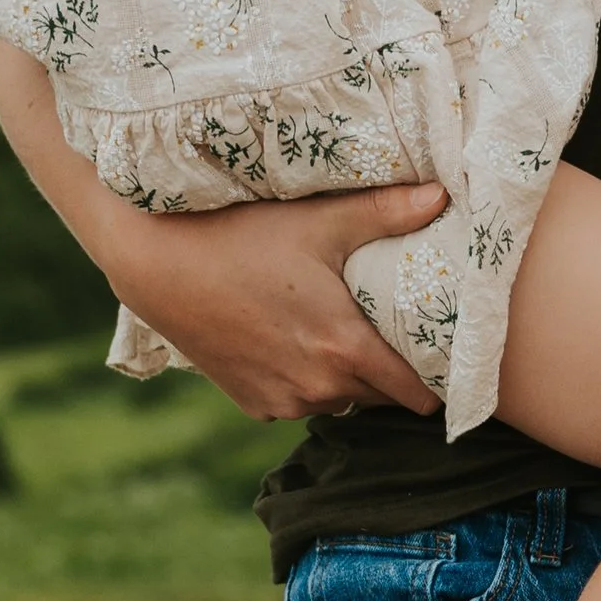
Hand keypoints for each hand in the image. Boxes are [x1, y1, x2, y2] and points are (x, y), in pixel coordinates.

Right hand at [103, 184, 450, 421]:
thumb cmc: (239, 235)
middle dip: (393, 372)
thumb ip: (384, 213)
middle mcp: (319, 386)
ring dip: (349, 377)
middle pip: (382, 397)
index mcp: (344, 348)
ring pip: (342, 400)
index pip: (417, 392)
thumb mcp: (317, 221)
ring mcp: (284, 401)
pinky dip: (308, 381)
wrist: (157, 264)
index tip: (443, 359)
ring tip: (344, 334)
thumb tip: (442, 195)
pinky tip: (298, 344)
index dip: (436, 379)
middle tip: (395, 334)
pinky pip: (302, 401)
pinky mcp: (255, 405)